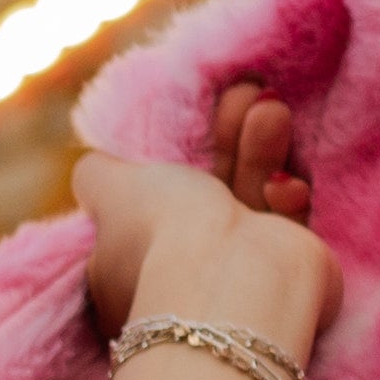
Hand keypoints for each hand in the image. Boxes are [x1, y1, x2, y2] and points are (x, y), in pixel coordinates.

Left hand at [75, 78, 335, 364]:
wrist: (233, 284)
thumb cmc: (163, 233)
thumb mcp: (108, 189)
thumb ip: (98, 174)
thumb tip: (93, 168)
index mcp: (131, 260)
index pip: (158, 198)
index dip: (182, 150)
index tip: (204, 110)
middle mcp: (181, 272)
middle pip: (211, 187)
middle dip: (231, 137)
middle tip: (249, 95)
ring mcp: (237, 276)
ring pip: (251, 197)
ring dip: (262, 151)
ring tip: (269, 111)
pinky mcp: (286, 276)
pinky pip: (286, 225)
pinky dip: (286, 199)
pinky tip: (283, 186)